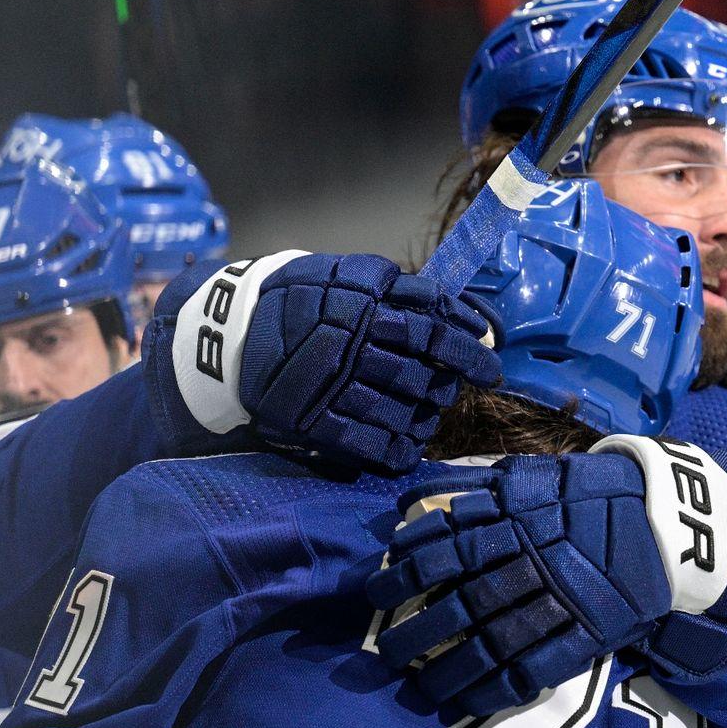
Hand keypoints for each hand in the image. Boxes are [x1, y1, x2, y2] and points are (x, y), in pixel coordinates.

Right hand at [148, 252, 500, 471]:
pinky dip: (397, 450)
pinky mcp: (314, 421)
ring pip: (401, 410)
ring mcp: (332, 384)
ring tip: (428, 416)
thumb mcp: (354, 278)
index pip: (433, 327)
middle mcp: (352, 342)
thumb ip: (409, 294)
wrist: (235, 331)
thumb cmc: (307, 299)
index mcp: (365, 302)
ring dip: (426, 418)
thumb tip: (470, 320)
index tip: (490, 364)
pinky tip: (408, 447)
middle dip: (445, 386)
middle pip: (422, 373)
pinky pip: (369, 444)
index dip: (468, 349)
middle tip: (450, 389)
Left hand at [364, 438, 726, 715]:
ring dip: (450, 670)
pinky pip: (535, 671)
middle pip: (462, 604)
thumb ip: (476, 487)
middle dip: (418, 632)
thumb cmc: (592, 496)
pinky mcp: (589, 636)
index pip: (446, 548)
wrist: (669, 522)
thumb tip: (412, 494)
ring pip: (495, 644)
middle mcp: (535, 562)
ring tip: (419, 688)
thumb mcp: (534, 477)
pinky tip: (467, 702)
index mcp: (518, 520)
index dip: (404, 573)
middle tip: (386, 652)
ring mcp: (563, 602)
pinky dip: (497, 690)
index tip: (375, 591)